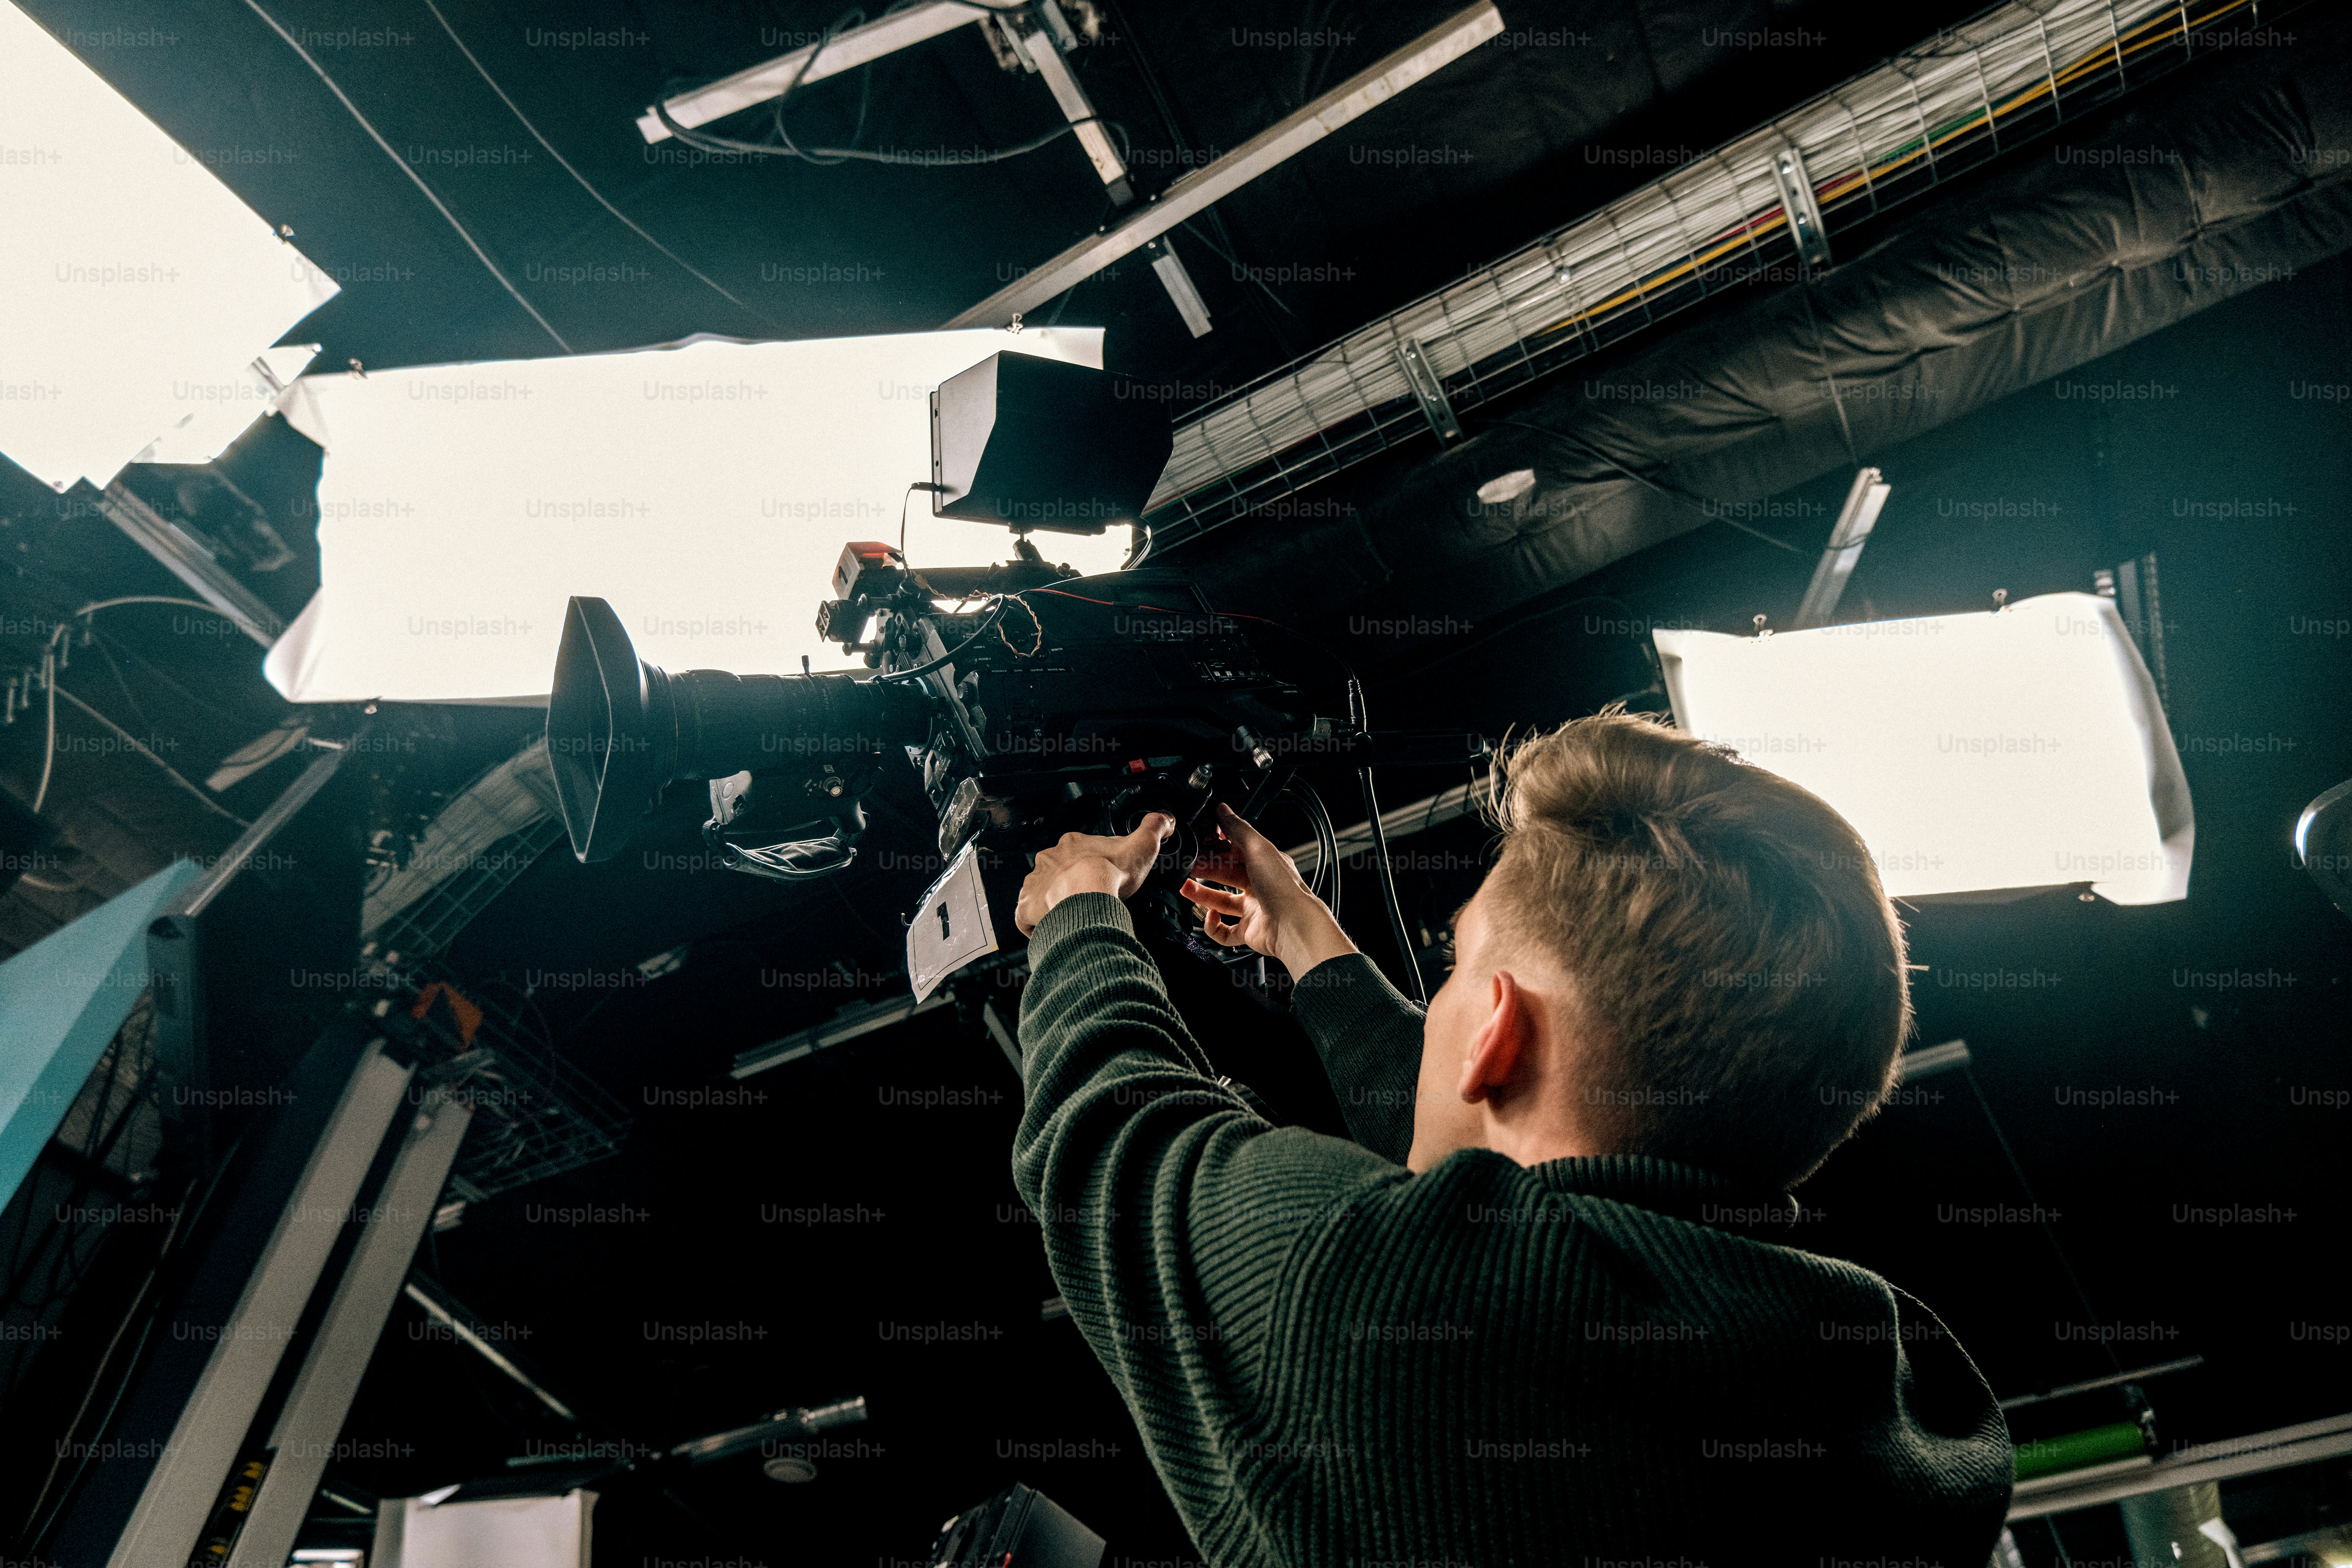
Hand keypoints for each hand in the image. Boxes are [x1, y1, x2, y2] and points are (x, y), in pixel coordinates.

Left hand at [1015, 814, 1174, 936]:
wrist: (1087, 895)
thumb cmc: (1111, 873)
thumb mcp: (1141, 845)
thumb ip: (1154, 828)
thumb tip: (1164, 818)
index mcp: (1072, 844)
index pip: (1078, 852)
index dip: (1090, 865)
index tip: (1101, 876)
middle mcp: (1049, 859)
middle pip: (1059, 871)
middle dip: (1070, 883)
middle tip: (1088, 897)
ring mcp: (1035, 881)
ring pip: (1042, 891)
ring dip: (1054, 902)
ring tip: (1072, 914)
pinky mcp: (1026, 905)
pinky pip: (1027, 916)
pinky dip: (1036, 923)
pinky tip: (1052, 929)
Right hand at [1179, 803, 1357, 979]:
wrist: (1294, 926)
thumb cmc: (1283, 887)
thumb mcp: (1258, 848)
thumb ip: (1238, 828)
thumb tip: (1223, 809)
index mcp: (1265, 863)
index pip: (1236, 850)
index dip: (1217, 846)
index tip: (1199, 842)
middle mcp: (1260, 886)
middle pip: (1226, 875)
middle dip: (1205, 869)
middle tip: (1188, 865)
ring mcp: (1254, 909)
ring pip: (1221, 900)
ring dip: (1202, 894)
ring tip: (1186, 887)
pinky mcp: (1248, 931)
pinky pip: (1224, 930)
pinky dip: (1213, 925)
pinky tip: (1210, 916)